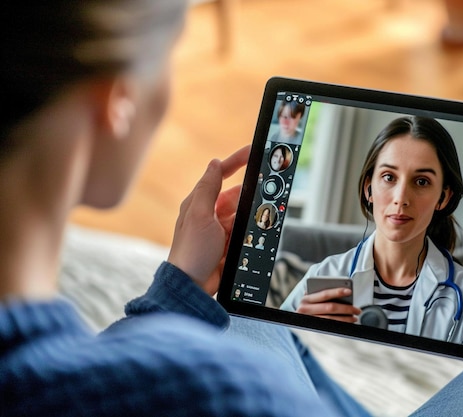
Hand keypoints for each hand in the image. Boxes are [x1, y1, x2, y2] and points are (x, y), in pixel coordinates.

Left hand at [167, 145, 249, 295]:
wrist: (193, 286)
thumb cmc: (191, 251)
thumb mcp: (199, 214)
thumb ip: (207, 188)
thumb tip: (214, 163)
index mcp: (200, 203)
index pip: (220, 175)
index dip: (236, 161)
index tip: (252, 151)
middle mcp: (210, 214)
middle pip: (237, 195)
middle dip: (250, 192)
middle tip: (267, 185)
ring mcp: (220, 230)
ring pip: (244, 213)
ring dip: (252, 213)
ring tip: (264, 211)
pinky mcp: (229, 245)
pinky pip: (246, 231)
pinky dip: (252, 229)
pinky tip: (258, 229)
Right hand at [297, 288, 360, 322]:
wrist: (294, 322)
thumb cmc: (308, 307)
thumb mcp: (310, 299)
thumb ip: (320, 294)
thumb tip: (341, 291)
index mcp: (306, 299)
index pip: (324, 294)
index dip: (337, 291)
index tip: (349, 290)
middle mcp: (305, 310)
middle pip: (330, 307)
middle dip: (346, 308)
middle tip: (357, 309)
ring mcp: (309, 321)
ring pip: (331, 319)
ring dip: (345, 319)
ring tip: (355, 317)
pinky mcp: (312, 329)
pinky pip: (329, 327)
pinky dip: (340, 325)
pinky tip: (348, 323)